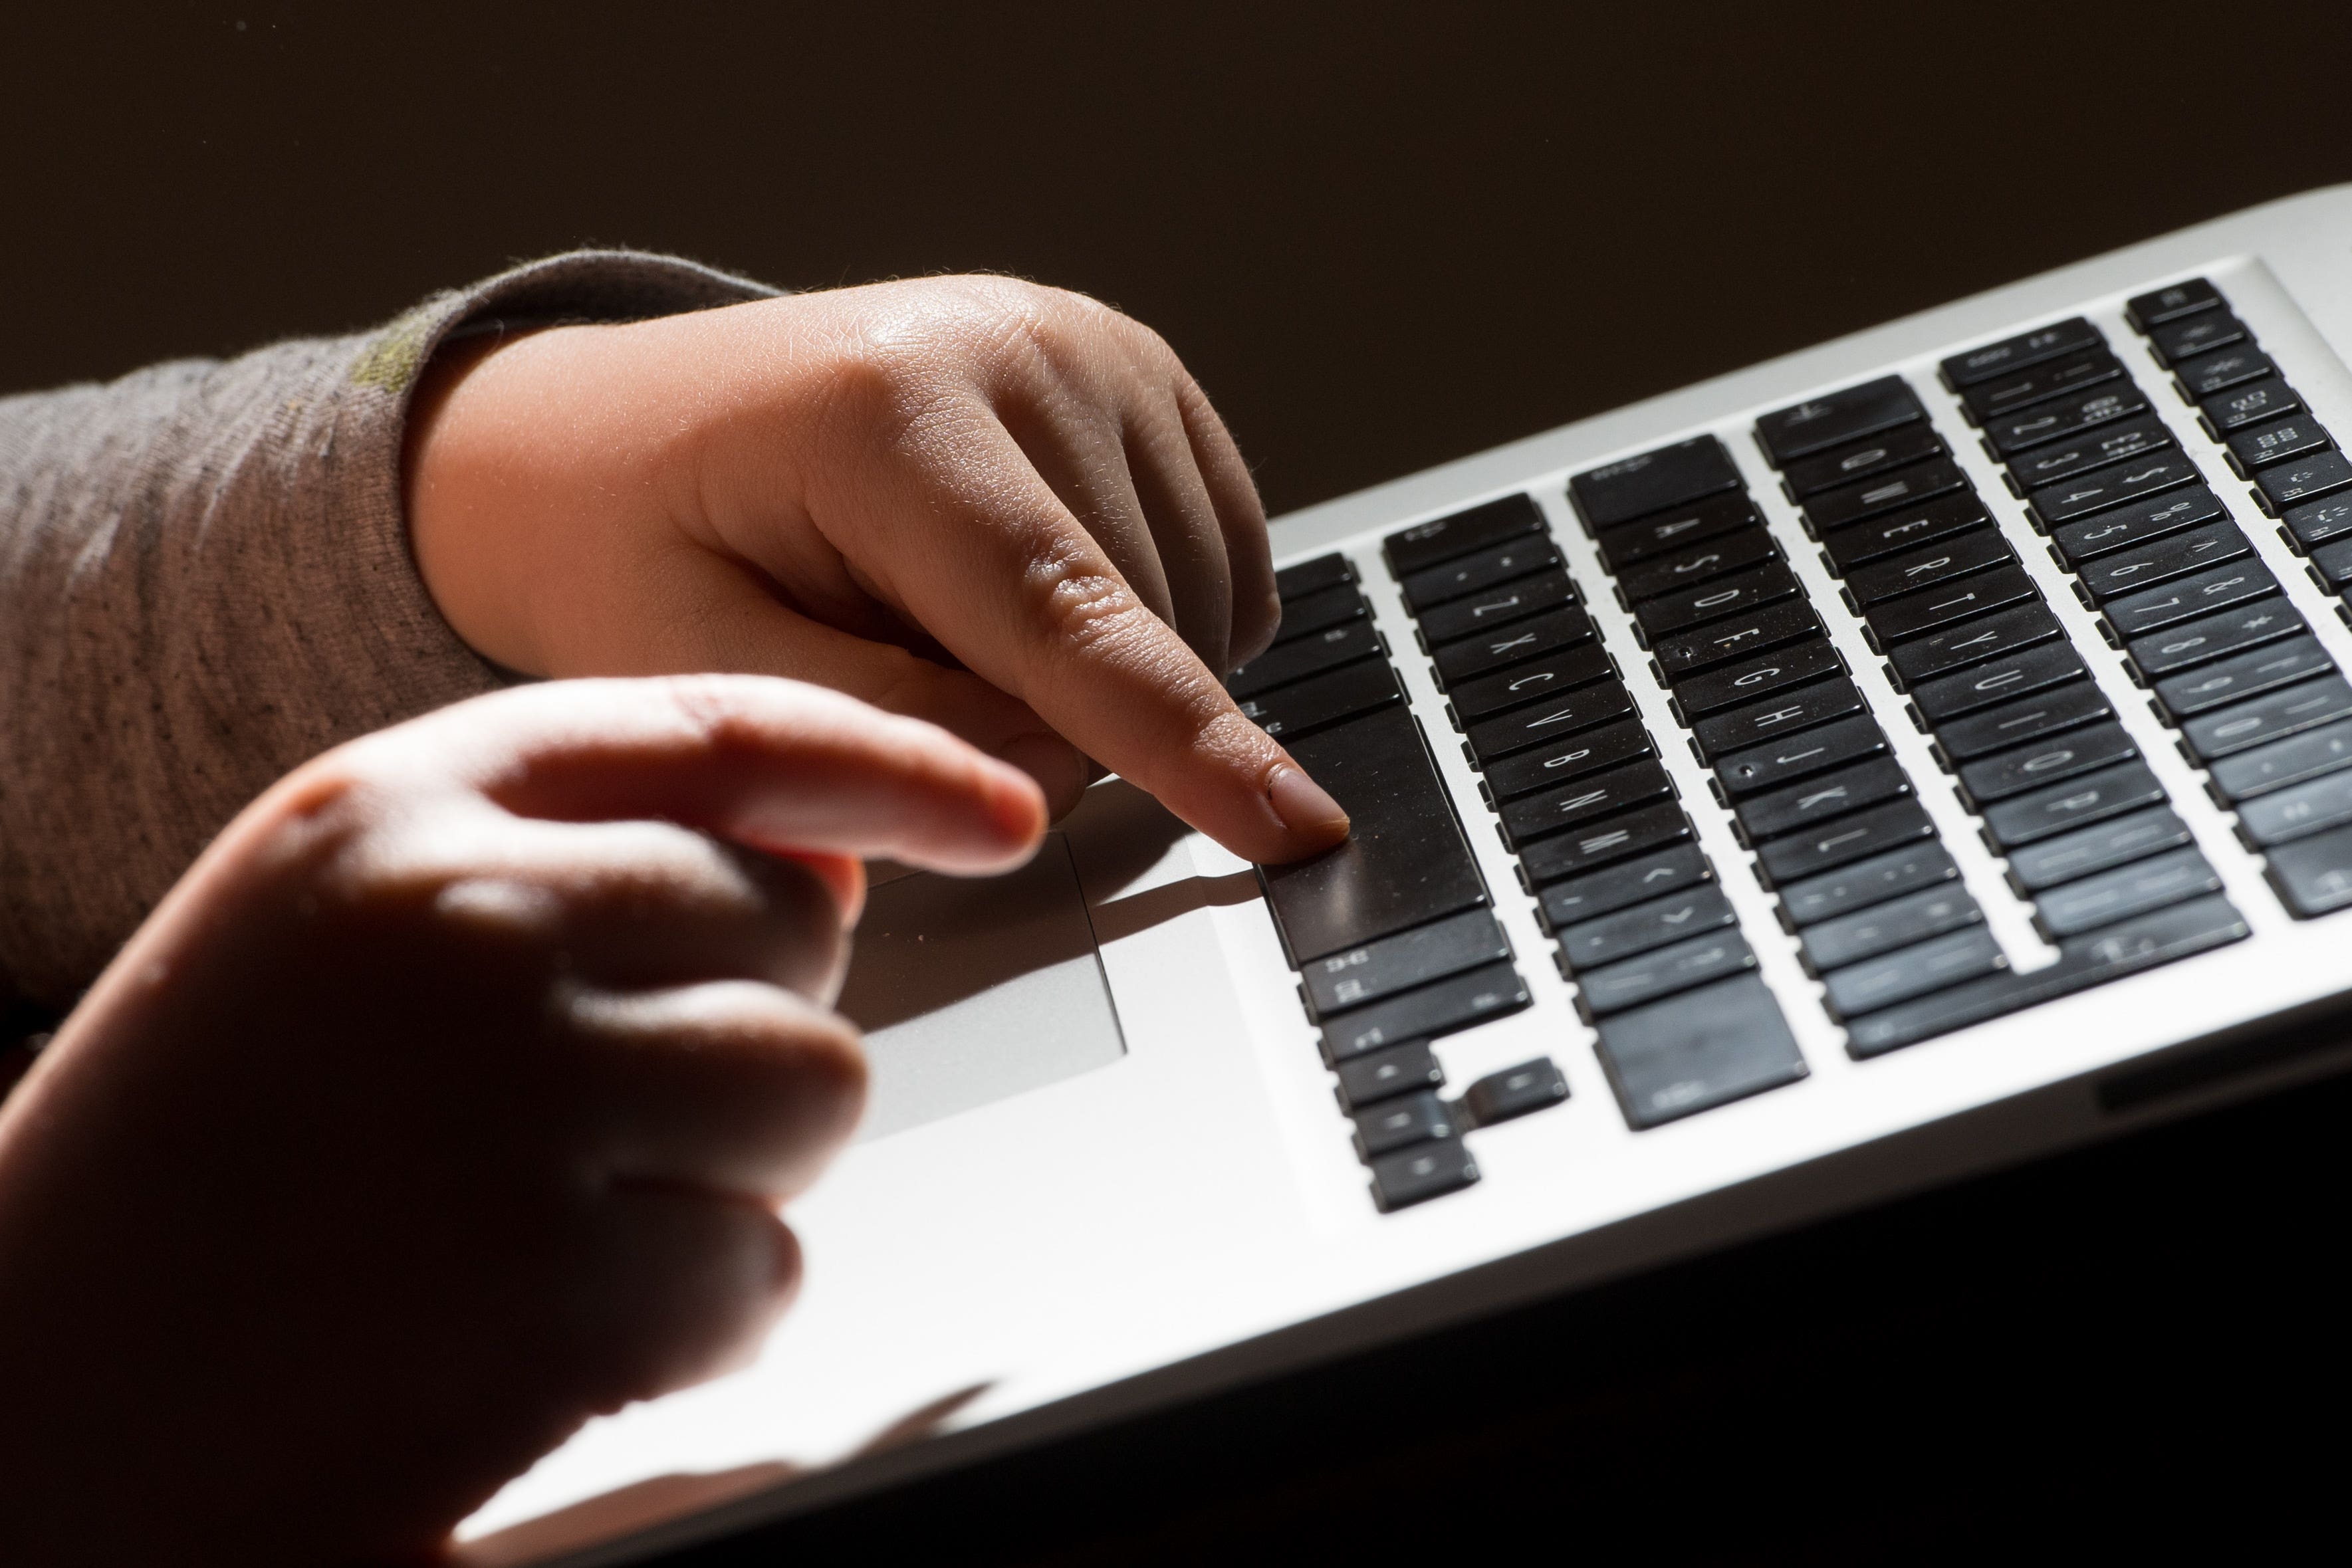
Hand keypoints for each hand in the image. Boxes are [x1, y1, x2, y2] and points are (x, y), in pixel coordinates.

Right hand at [0, 675, 1043, 1564]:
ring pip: (817, 1086)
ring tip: (564, 1219)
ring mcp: (515, 1100)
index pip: (722, 731)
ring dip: (737, 1171)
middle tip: (602, 1115)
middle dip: (751, 1024)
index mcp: (386, 810)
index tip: (998, 806)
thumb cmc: (198, 1169)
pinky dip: (701, 1314)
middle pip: (794, 924)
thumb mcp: (334, 931)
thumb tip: (831, 865)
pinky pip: (765, 1266)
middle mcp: (460, 921)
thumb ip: (565, 856)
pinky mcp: (559, 1288)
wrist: (31, 1406)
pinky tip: (550, 1332)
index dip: (889, 762)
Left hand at [403, 276, 1349, 863]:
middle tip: (897, 679)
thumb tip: (1055, 778)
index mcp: (894, 413)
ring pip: (1198, 604)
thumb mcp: (698, 665)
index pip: (1068, 618)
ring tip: (948, 627)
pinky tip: (1032, 606)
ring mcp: (1096, 348)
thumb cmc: (640, 551)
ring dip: (1108, 676)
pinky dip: (1159, 623)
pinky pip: (1221, 559)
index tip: (1293, 829)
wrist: (618, 434)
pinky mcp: (1142, 374)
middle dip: (1055, 721)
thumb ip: (880, 730)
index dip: (1184, 743)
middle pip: (1139, 629)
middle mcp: (1022, 346)